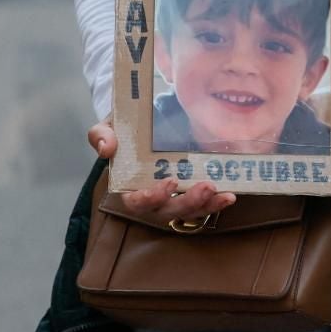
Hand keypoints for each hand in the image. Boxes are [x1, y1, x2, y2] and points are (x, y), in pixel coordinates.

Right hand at [86, 117, 235, 222]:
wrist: (143, 120)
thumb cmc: (123, 128)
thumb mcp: (108, 126)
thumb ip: (101, 135)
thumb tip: (106, 148)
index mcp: (129, 185)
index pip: (136, 202)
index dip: (150, 197)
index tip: (168, 182)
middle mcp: (153, 197)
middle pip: (168, 211)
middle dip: (187, 203)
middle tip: (206, 187)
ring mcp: (173, 197)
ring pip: (188, 212)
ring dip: (207, 206)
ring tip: (224, 196)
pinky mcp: (190, 191)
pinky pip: (202, 204)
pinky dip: (216, 204)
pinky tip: (229, 196)